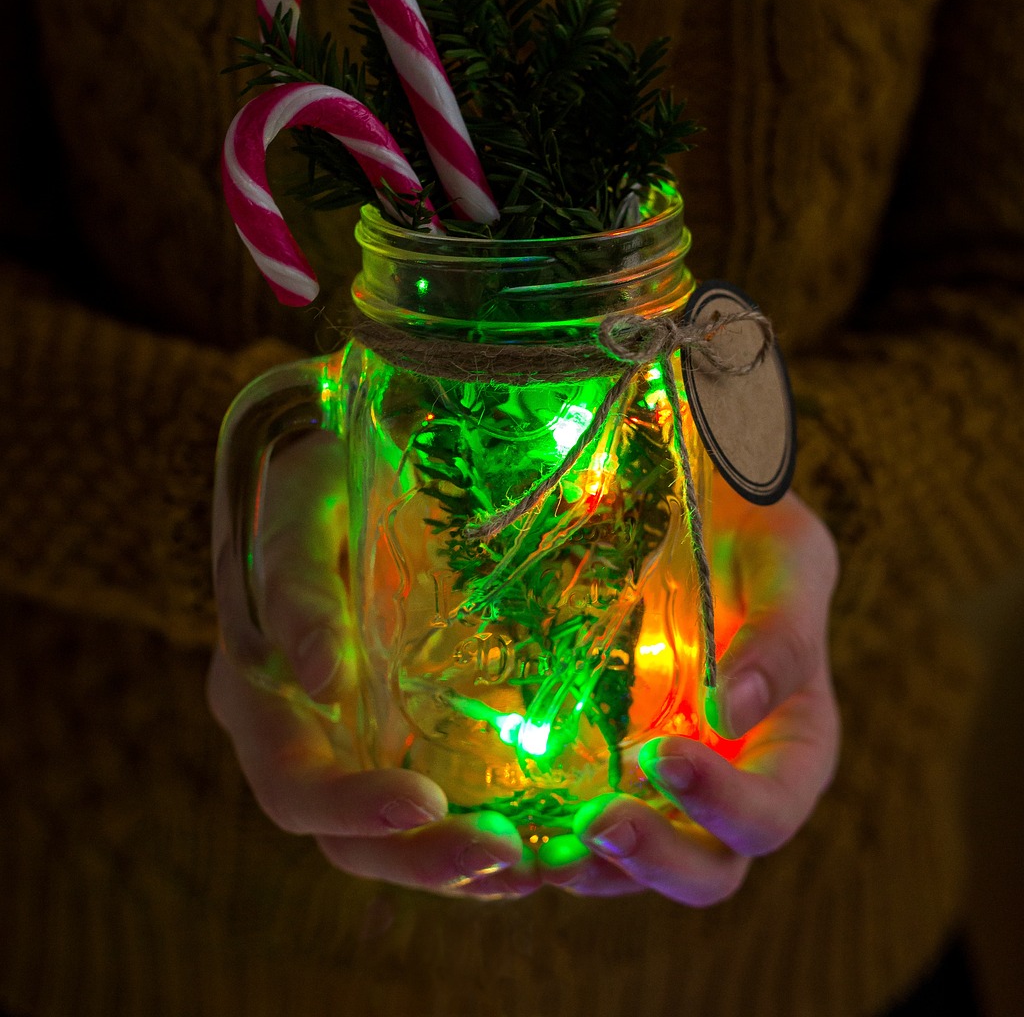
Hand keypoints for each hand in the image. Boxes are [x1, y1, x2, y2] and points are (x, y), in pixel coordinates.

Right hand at [209, 431, 538, 899]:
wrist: (340, 465)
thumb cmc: (314, 480)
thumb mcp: (303, 512)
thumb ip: (300, 588)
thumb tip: (317, 677)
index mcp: (259, 698)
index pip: (292, 787)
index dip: (353, 808)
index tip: (426, 802)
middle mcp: (302, 738)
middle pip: (350, 838)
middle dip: (426, 859)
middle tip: (508, 856)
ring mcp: (354, 742)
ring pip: (398, 838)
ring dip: (464, 864)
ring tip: (541, 863)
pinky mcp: (403, 732)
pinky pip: (440, 803)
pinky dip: (487, 831)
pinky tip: (544, 839)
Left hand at [537, 482, 840, 903]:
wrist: (687, 497)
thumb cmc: (750, 525)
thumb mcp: (786, 556)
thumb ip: (779, 633)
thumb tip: (733, 712)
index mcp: (792, 745)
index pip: (769, 811)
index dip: (722, 803)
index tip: (662, 754)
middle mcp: (731, 781)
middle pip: (707, 868)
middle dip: (654, 858)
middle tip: (598, 820)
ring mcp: (662, 781)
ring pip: (637, 864)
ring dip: (593, 868)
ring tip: (542, 849)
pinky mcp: (602, 761)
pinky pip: (581, 821)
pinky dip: (549, 836)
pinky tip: (507, 825)